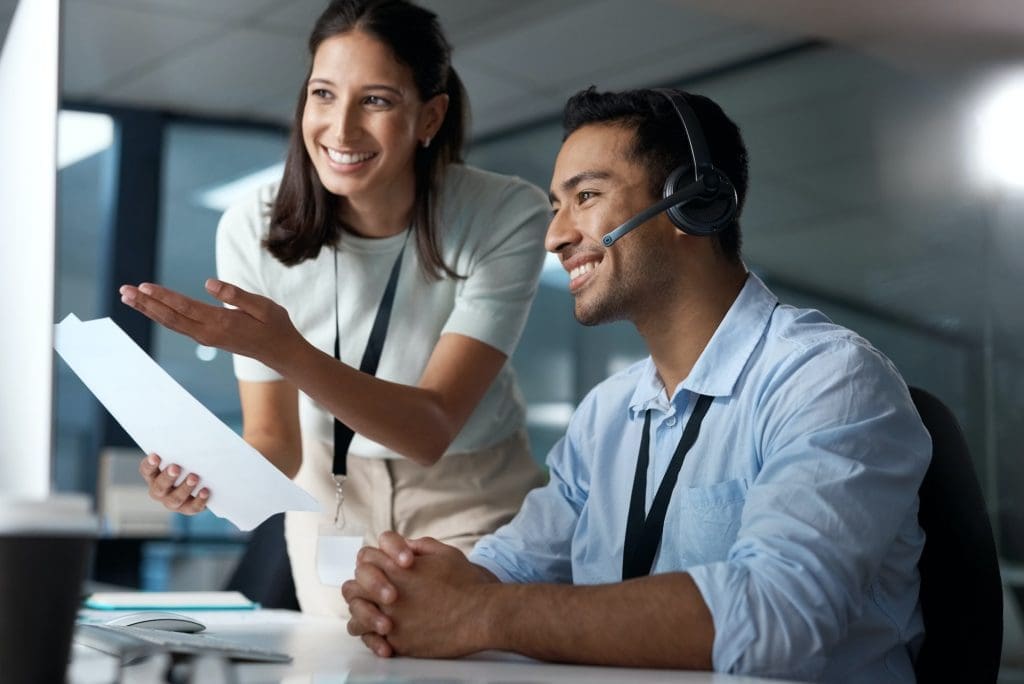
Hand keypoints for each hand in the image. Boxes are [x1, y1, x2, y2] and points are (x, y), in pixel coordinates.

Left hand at [119, 279, 303, 371]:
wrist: (281, 352)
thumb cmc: (275, 326)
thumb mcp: (263, 306)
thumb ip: (235, 294)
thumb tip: (208, 283)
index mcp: (221, 322)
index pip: (185, 307)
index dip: (163, 297)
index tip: (143, 287)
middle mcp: (209, 332)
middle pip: (171, 317)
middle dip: (145, 303)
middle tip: (123, 291)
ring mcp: (206, 337)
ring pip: (171, 323)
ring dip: (149, 310)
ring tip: (128, 298)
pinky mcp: (207, 337)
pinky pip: (178, 326)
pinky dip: (161, 316)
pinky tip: (151, 309)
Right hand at [139, 453, 208, 513]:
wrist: (201, 481)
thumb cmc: (187, 462)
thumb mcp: (182, 455)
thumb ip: (181, 449)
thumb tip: (193, 437)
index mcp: (154, 475)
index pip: (146, 470)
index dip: (149, 464)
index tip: (156, 456)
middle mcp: (159, 491)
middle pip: (159, 487)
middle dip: (167, 477)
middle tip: (176, 467)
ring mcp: (172, 502)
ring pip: (174, 499)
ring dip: (184, 488)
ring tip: (194, 477)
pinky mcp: (187, 509)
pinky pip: (192, 508)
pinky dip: (199, 500)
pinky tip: (205, 491)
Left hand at [342, 532, 496, 657]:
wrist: (481, 615)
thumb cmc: (466, 584)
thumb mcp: (445, 553)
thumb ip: (420, 546)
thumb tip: (405, 547)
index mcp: (396, 569)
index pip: (365, 559)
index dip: (373, 562)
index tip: (383, 569)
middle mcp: (387, 594)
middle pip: (353, 588)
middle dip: (361, 588)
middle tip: (373, 593)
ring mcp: (391, 620)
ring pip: (356, 618)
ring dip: (363, 615)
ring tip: (376, 617)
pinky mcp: (398, 643)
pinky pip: (372, 642)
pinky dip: (374, 640)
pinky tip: (385, 636)